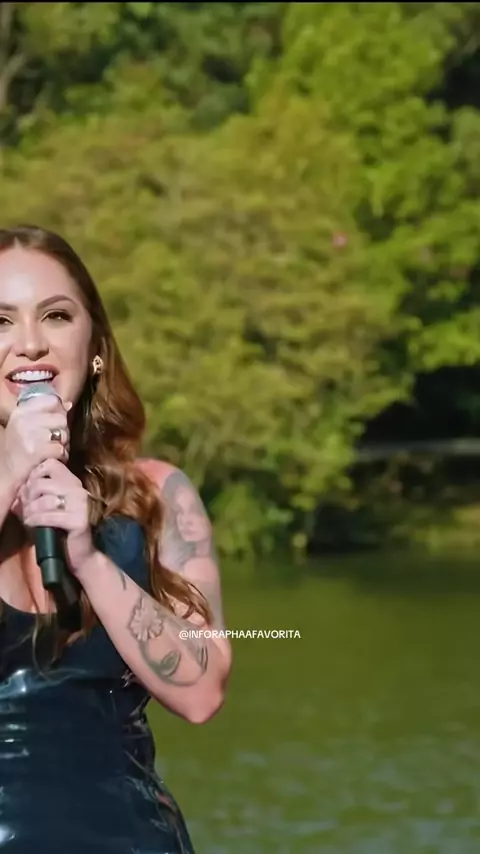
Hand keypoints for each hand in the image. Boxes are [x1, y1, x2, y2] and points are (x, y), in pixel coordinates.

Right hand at [0, 395, 70, 499]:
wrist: (8, 474)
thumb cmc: (19, 450)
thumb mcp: (25, 426)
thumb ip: (46, 413)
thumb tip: (68, 405)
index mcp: (21, 411)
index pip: (52, 400)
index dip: (59, 411)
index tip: (53, 422)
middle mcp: (24, 420)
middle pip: (61, 418)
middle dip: (61, 431)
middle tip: (51, 441)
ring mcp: (30, 435)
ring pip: (63, 434)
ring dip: (62, 445)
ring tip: (50, 450)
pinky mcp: (36, 451)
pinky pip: (61, 449)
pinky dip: (60, 457)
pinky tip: (51, 459)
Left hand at [20, 459, 95, 574]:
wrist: (81, 555)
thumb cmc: (61, 530)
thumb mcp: (46, 508)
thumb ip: (34, 495)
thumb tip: (17, 489)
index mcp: (73, 482)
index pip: (50, 464)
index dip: (35, 475)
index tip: (30, 490)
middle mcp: (79, 490)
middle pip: (41, 482)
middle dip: (27, 497)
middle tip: (26, 508)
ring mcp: (81, 504)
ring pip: (43, 500)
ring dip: (29, 511)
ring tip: (27, 518)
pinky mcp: (79, 520)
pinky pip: (48, 516)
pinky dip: (35, 521)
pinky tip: (31, 526)